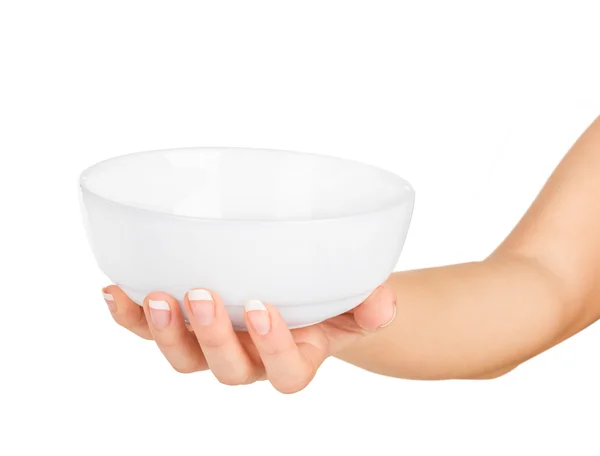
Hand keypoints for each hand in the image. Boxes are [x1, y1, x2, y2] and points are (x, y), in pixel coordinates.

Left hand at [102, 284, 395, 392]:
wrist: (307, 295)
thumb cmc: (334, 298)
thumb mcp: (360, 297)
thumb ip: (372, 302)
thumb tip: (382, 302)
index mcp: (297, 357)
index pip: (286, 372)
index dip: (271, 348)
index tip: (262, 308)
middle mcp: (252, 359)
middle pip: (226, 369)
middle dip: (212, 338)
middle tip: (202, 294)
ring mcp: (216, 345)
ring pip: (185, 358)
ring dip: (165, 332)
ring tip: (154, 295)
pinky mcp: (187, 325)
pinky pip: (153, 332)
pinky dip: (131, 317)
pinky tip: (116, 291)